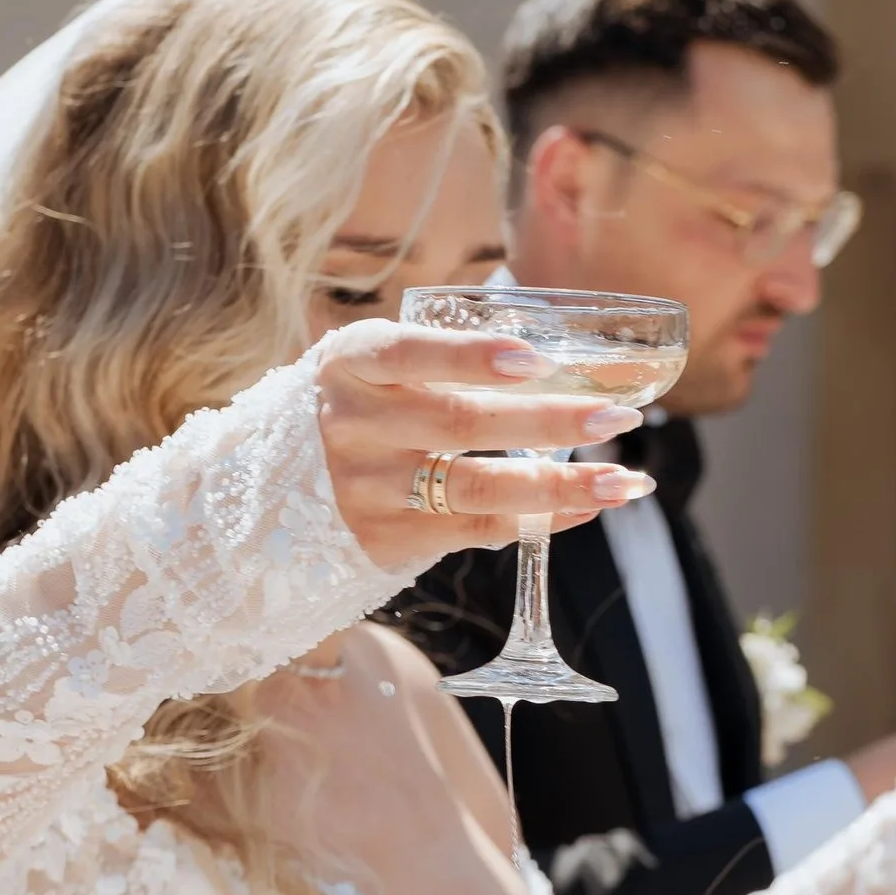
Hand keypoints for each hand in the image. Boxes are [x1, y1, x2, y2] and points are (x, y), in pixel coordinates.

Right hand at [314, 319, 655, 569]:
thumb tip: (571, 368)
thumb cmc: (357, 409)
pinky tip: (583, 506)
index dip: (472, 358)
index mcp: (351, 364)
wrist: (271, 492)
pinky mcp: (384, 540)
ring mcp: (366, 490)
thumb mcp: (376, 369)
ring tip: (623, 480)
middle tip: (619, 417)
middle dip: (549, 421)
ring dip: (558, 486)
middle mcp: (352, 426)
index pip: (411, 354)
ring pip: (475, 490)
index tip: (536, 361)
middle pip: (460, 424)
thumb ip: (446, 362)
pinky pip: (475, 531)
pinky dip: (538, 520)